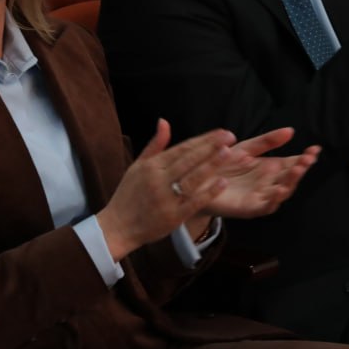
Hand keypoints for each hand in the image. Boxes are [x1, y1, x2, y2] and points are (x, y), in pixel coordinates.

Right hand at [97, 121, 237, 258]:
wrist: (118, 227)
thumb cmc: (128, 194)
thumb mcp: (137, 166)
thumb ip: (155, 145)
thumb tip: (164, 121)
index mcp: (151, 166)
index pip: (182, 148)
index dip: (203, 139)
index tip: (221, 132)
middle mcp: (158, 180)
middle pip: (189, 160)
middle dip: (211, 147)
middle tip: (230, 137)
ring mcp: (166, 199)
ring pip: (193, 178)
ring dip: (212, 165)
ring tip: (229, 153)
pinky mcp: (173, 217)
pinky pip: (194, 202)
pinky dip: (209, 192)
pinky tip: (223, 183)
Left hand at [201, 128, 319, 219]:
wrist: (197, 180)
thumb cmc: (222, 164)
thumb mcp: (247, 148)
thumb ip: (268, 141)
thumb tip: (291, 131)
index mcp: (270, 168)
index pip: (293, 163)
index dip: (305, 157)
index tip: (315, 149)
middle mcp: (269, 183)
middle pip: (291, 177)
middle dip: (301, 168)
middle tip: (308, 158)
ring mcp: (261, 196)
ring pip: (282, 192)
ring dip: (292, 182)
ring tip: (298, 170)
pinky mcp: (249, 208)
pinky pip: (266, 206)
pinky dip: (274, 200)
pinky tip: (280, 190)